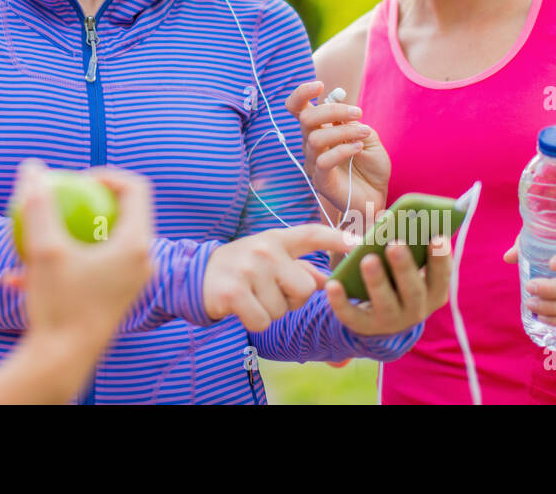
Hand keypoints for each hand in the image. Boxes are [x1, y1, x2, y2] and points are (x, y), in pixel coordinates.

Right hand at [1, 160, 153, 348]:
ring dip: (69, 234)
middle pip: (121, 212)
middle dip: (86, 201)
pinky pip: (92, 265)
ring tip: (36, 232)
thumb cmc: (57, 306)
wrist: (63, 363)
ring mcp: (131, 280)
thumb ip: (38, 205)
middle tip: (58, 197)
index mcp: (137, 245)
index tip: (74, 178)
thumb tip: (32, 167)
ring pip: (102, 240)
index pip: (135, 188)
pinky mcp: (116, 296)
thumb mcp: (43, 251)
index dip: (106, 174)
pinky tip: (21, 270)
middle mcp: (142, 261)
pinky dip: (64, 260)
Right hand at [203, 223, 353, 330]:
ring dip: (269, 312)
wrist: (196, 274)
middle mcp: (263, 250)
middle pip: (303, 290)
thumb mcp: (269, 259)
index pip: (311, 234)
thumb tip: (326, 282)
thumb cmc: (241, 268)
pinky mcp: (232, 292)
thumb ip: (298, 268)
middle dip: (291, 300)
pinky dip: (254, 322)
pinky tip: (242, 308)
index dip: (336, 239)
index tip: (359, 244)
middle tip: (270, 292)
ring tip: (251, 297)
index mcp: (276, 239)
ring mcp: (247, 270)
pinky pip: (261, 321)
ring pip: (281, 310)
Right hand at [286, 81, 389, 217]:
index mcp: (319, 129)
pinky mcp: (320, 180)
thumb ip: (352, 121)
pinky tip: (359, 149)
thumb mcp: (367, 135)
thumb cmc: (371, 165)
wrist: (378, 194)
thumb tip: (340, 105)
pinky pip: (323, 160)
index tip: (321, 85)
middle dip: (333, 110)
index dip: (302, 93)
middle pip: (306, 118)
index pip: (297, 107)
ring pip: (315, 138)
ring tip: (365, 133)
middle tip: (358, 113)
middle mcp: (311, 143)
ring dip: (343, 131)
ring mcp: (313, 162)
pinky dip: (343, 149)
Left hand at [325, 238, 452, 335]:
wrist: (379, 314)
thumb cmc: (395, 276)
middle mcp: (417, 309)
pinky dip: (342, 302)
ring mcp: (392, 321)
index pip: (442, 276)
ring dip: (377, 281)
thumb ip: (399, 240)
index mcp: (433, 291)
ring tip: (368, 259)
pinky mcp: (366, 327)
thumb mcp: (403, 261)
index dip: (441, 258)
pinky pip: (352, 316)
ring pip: (386, 303)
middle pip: (414, 290)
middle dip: (405, 267)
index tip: (438, 237)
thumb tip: (383, 217)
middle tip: (395, 244)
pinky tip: (333, 284)